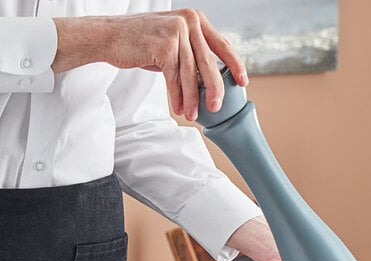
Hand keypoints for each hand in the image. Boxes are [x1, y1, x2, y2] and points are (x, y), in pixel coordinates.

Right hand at [52, 9, 246, 119]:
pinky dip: (178, 96)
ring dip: (192, 98)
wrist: (110, 37)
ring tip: (193, 114)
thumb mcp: (174, 43)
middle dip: (214, 89)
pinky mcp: (163, 44)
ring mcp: (176, 31)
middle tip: (216, 108)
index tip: (243, 82)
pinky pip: (175, 78)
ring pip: (191, 74)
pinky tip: (179, 108)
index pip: (222, 44)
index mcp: (196, 19)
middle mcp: (189, 21)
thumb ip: (192, 54)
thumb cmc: (143, 43)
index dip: (235, 64)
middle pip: (209, 63)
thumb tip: (212, 79)